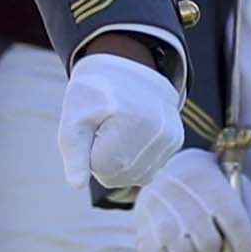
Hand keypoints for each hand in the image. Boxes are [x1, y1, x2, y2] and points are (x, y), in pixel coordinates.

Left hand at [56, 50, 183, 202]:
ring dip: (122, 162)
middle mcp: (155, 133)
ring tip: (119, 131)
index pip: (100, 168)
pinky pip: (150, 169)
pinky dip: (137, 158)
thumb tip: (77, 186)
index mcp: (128, 125)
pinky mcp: (176, 140)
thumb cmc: (94, 93)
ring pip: (136, 177)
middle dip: (105, 160)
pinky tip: (132, 135)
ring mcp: (169, 138)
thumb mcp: (74, 118)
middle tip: (104, 129)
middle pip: (119, 176)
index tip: (92, 129)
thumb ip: (74, 154)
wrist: (127, 66)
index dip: (89, 152)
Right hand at [131, 144, 250, 251]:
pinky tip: (179, 250)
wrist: (164, 168)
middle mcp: (177, 190)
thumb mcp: (235, 187)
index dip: (245, 245)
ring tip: (198, 250)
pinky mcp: (141, 226)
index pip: (232, 218)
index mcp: (206, 176)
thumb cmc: (208, 182)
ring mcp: (155, 209)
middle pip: (208, 242)